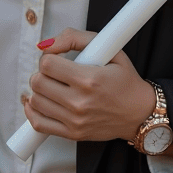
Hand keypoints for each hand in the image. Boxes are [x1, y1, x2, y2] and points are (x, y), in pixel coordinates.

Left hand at [24, 28, 156, 143]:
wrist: (140, 113)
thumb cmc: (125, 80)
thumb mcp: (110, 49)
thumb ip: (76, 38)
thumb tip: (46, 45)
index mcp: (89, 79)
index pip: (47, 64)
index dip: (49, 57)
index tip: (57, 58)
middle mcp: (79, 102)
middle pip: (38, 82)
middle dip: (41, 73)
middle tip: (53, 72)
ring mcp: (75, 121)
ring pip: (35, 101)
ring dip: (38, 90)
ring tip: (51, 85)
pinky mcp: (72, 134)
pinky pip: (39, 124)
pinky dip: (32, 111)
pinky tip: (39, 102)